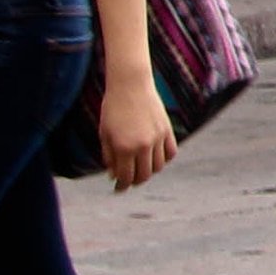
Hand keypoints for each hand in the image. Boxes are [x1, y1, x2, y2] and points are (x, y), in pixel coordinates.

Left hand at [96, 72, 175, 189]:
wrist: (130, 85)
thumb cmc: (112, 109)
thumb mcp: (105, 135)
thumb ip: (109, 157)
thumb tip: (114, 175)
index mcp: (124, 148)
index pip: (125, 177)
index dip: (121, 186)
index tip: (118, 189)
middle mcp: (142, 145)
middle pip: (143, 175)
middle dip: (135, 181)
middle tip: (129, 181)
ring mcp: (157, 138)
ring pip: (158, 166)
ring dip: (149, 171)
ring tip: (141, 169)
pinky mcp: (167, 130)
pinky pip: (170, 152)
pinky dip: (164, 159)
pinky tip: (154, 157)